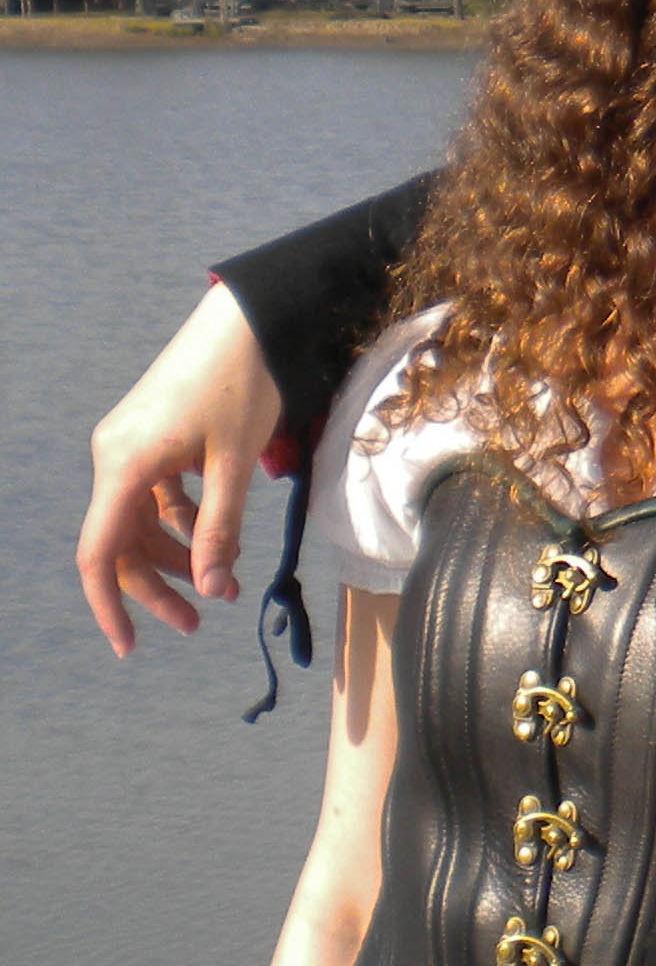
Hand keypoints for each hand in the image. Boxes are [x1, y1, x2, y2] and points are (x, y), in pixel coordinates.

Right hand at [79, 284, 282, 655]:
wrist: (246, 322)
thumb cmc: (243, 385)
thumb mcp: (235, 465)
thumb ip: (220, 528)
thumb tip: (212, 588)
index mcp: (124, 464)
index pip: (99, 551)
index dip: (110, 603)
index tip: (128, 644)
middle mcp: (114, 456)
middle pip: (120, 540)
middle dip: (155, 585)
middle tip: (198, 621)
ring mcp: (130, 445)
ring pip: (139, 519)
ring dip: (173, 555)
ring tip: (219, 585)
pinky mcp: (151, 438)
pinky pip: (155, 494)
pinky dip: (182, 521)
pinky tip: (217, 538)